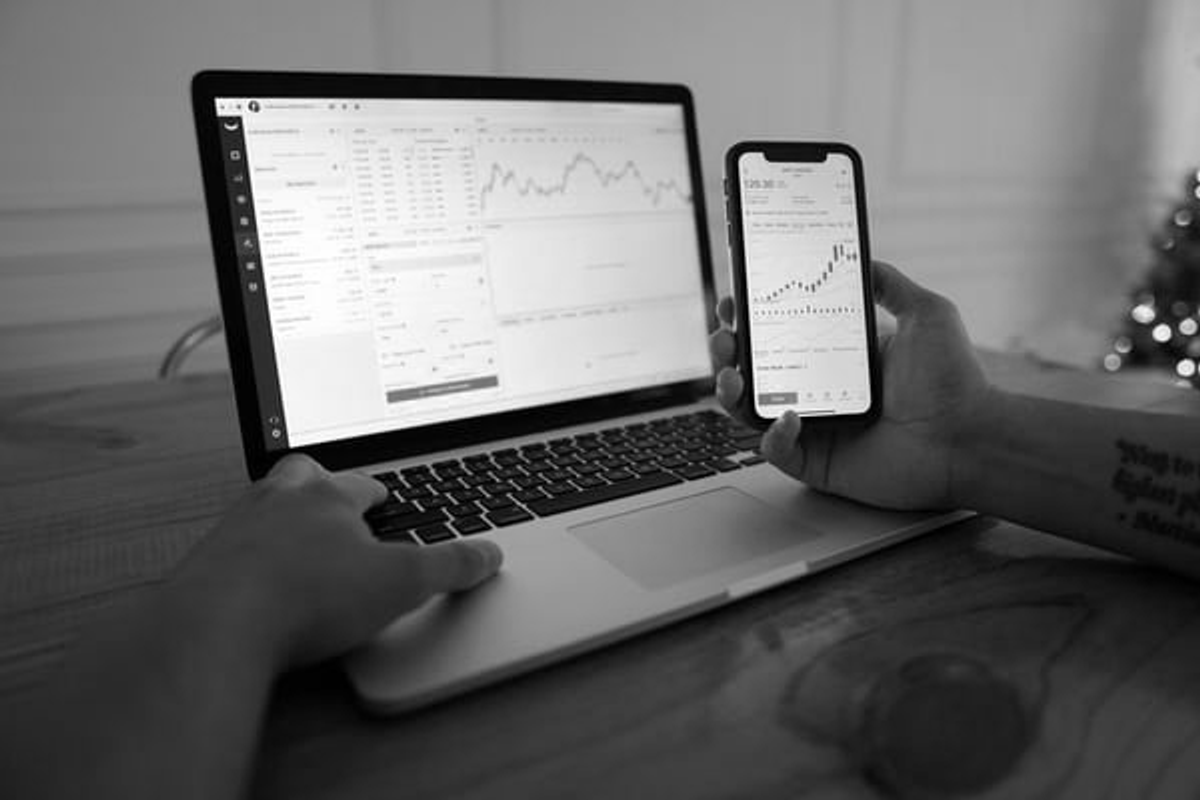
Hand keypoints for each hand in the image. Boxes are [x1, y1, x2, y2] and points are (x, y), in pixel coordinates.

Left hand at [171, 454, 502, 667]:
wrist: (218, 626)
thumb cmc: (309, 595)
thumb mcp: (400, 584)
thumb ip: (449, 566)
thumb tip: (489, 554)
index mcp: (327, 497)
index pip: (359, 482)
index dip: (376, 491)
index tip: (383, 497)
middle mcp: (277, 503)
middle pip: (299, 476)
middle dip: (317, 482)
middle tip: (329, 496)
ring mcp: (234, 531)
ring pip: (260, 505)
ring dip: (278, 515)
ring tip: (294, 534)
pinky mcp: (204, 566)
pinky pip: (229, 547)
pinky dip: (246, 555)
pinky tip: (256, 579)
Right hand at [709, 261, 991, 509]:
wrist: (970, 439)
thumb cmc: (954, 382)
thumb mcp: (925, 314)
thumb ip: (890, 283)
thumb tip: (860, 256)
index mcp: (836, 356)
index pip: (779, 333)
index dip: (751, 318)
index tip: (735, 301)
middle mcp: (818, 390)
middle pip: (754, 369)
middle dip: (727, 352)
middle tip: (723, 338)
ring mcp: (815, 428)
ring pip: (752, 411)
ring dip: (731, 392)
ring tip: (731, 377)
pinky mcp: (816, 463)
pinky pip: (776, 451)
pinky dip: (772, 435)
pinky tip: (788, 417)